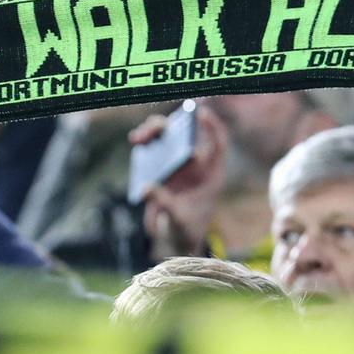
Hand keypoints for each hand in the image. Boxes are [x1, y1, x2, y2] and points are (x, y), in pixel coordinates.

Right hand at [129, 105, 228, 259]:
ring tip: (138, 138)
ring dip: (152, 132)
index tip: (201, 113)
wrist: (174, 240)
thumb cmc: (185, 230)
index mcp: (210, 174)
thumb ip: (165, 204)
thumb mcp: (178, 220)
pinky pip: (152, 149)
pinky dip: (144, 144)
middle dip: (170, 128)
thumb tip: (146, 188)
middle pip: (184, 135)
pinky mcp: (159, 169)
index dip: (212, 127)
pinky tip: (137, 143)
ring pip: (166, 138)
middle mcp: (194, 165)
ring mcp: (176, 165)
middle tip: (155, 128)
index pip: (217, 144)